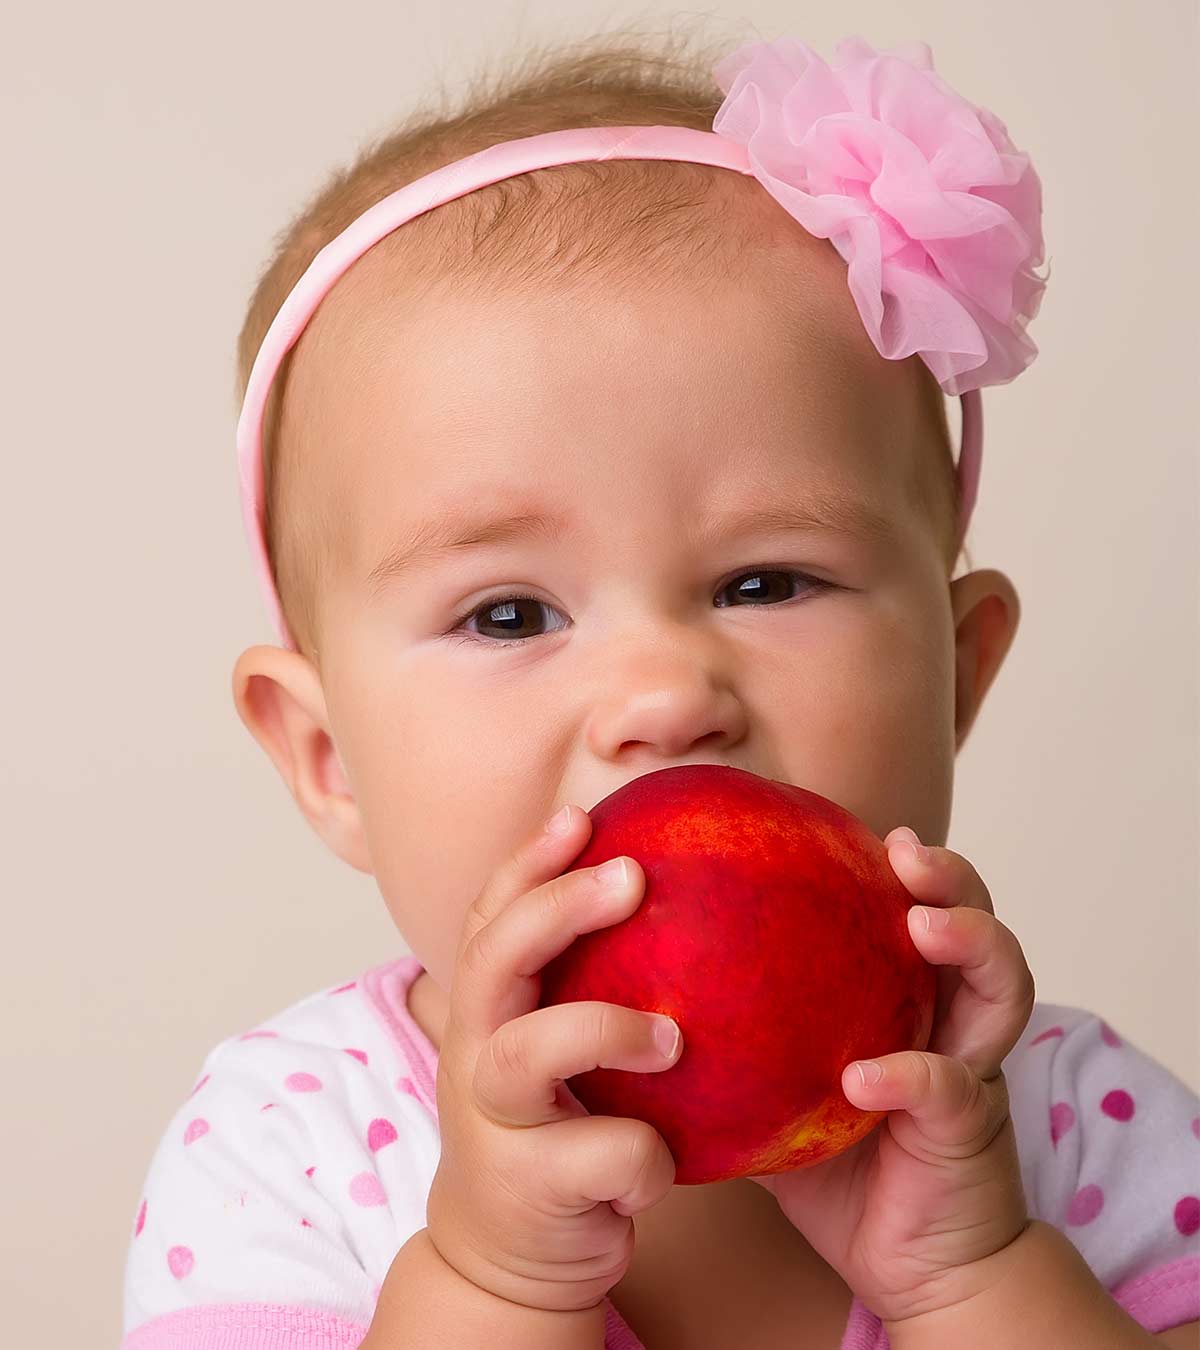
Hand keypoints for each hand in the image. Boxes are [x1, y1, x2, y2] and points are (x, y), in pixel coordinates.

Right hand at [419, 804, 682, 1314]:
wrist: (508, 1256)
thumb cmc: (554, 1127)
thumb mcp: (554, 1050)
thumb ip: (588, 988)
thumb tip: (679, 898)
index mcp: (486, 1010)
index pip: (490, 916)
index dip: (528, 861)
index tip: (580, 816)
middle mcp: (474, 1054)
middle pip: (493, 959)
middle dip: (557, 907)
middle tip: (631, 876)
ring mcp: (492, 1122)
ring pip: (530, 1053)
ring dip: (607, 1029)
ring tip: (674, 1037)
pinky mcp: (530, 1187)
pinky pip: (607, 1154)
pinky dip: (650, 1157)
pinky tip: (664, 1162)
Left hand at [748, 828, 1037, 1326]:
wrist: (913, 1267)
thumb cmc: (840, 1170)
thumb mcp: (775, 1091)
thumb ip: (730, 1043)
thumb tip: (630, 996)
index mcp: (908, 1000)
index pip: (914, 911)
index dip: (899, 864)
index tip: (854, 827)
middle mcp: (952, 1021)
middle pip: (976, 924)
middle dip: (950, 878)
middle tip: (903, 852)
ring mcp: (971, 1070)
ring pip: (999, 988)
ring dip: (967, 943)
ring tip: (920, 924)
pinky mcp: (969, 1130)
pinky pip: (948, 1090)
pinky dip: (909, 1074)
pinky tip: (863, 1076)